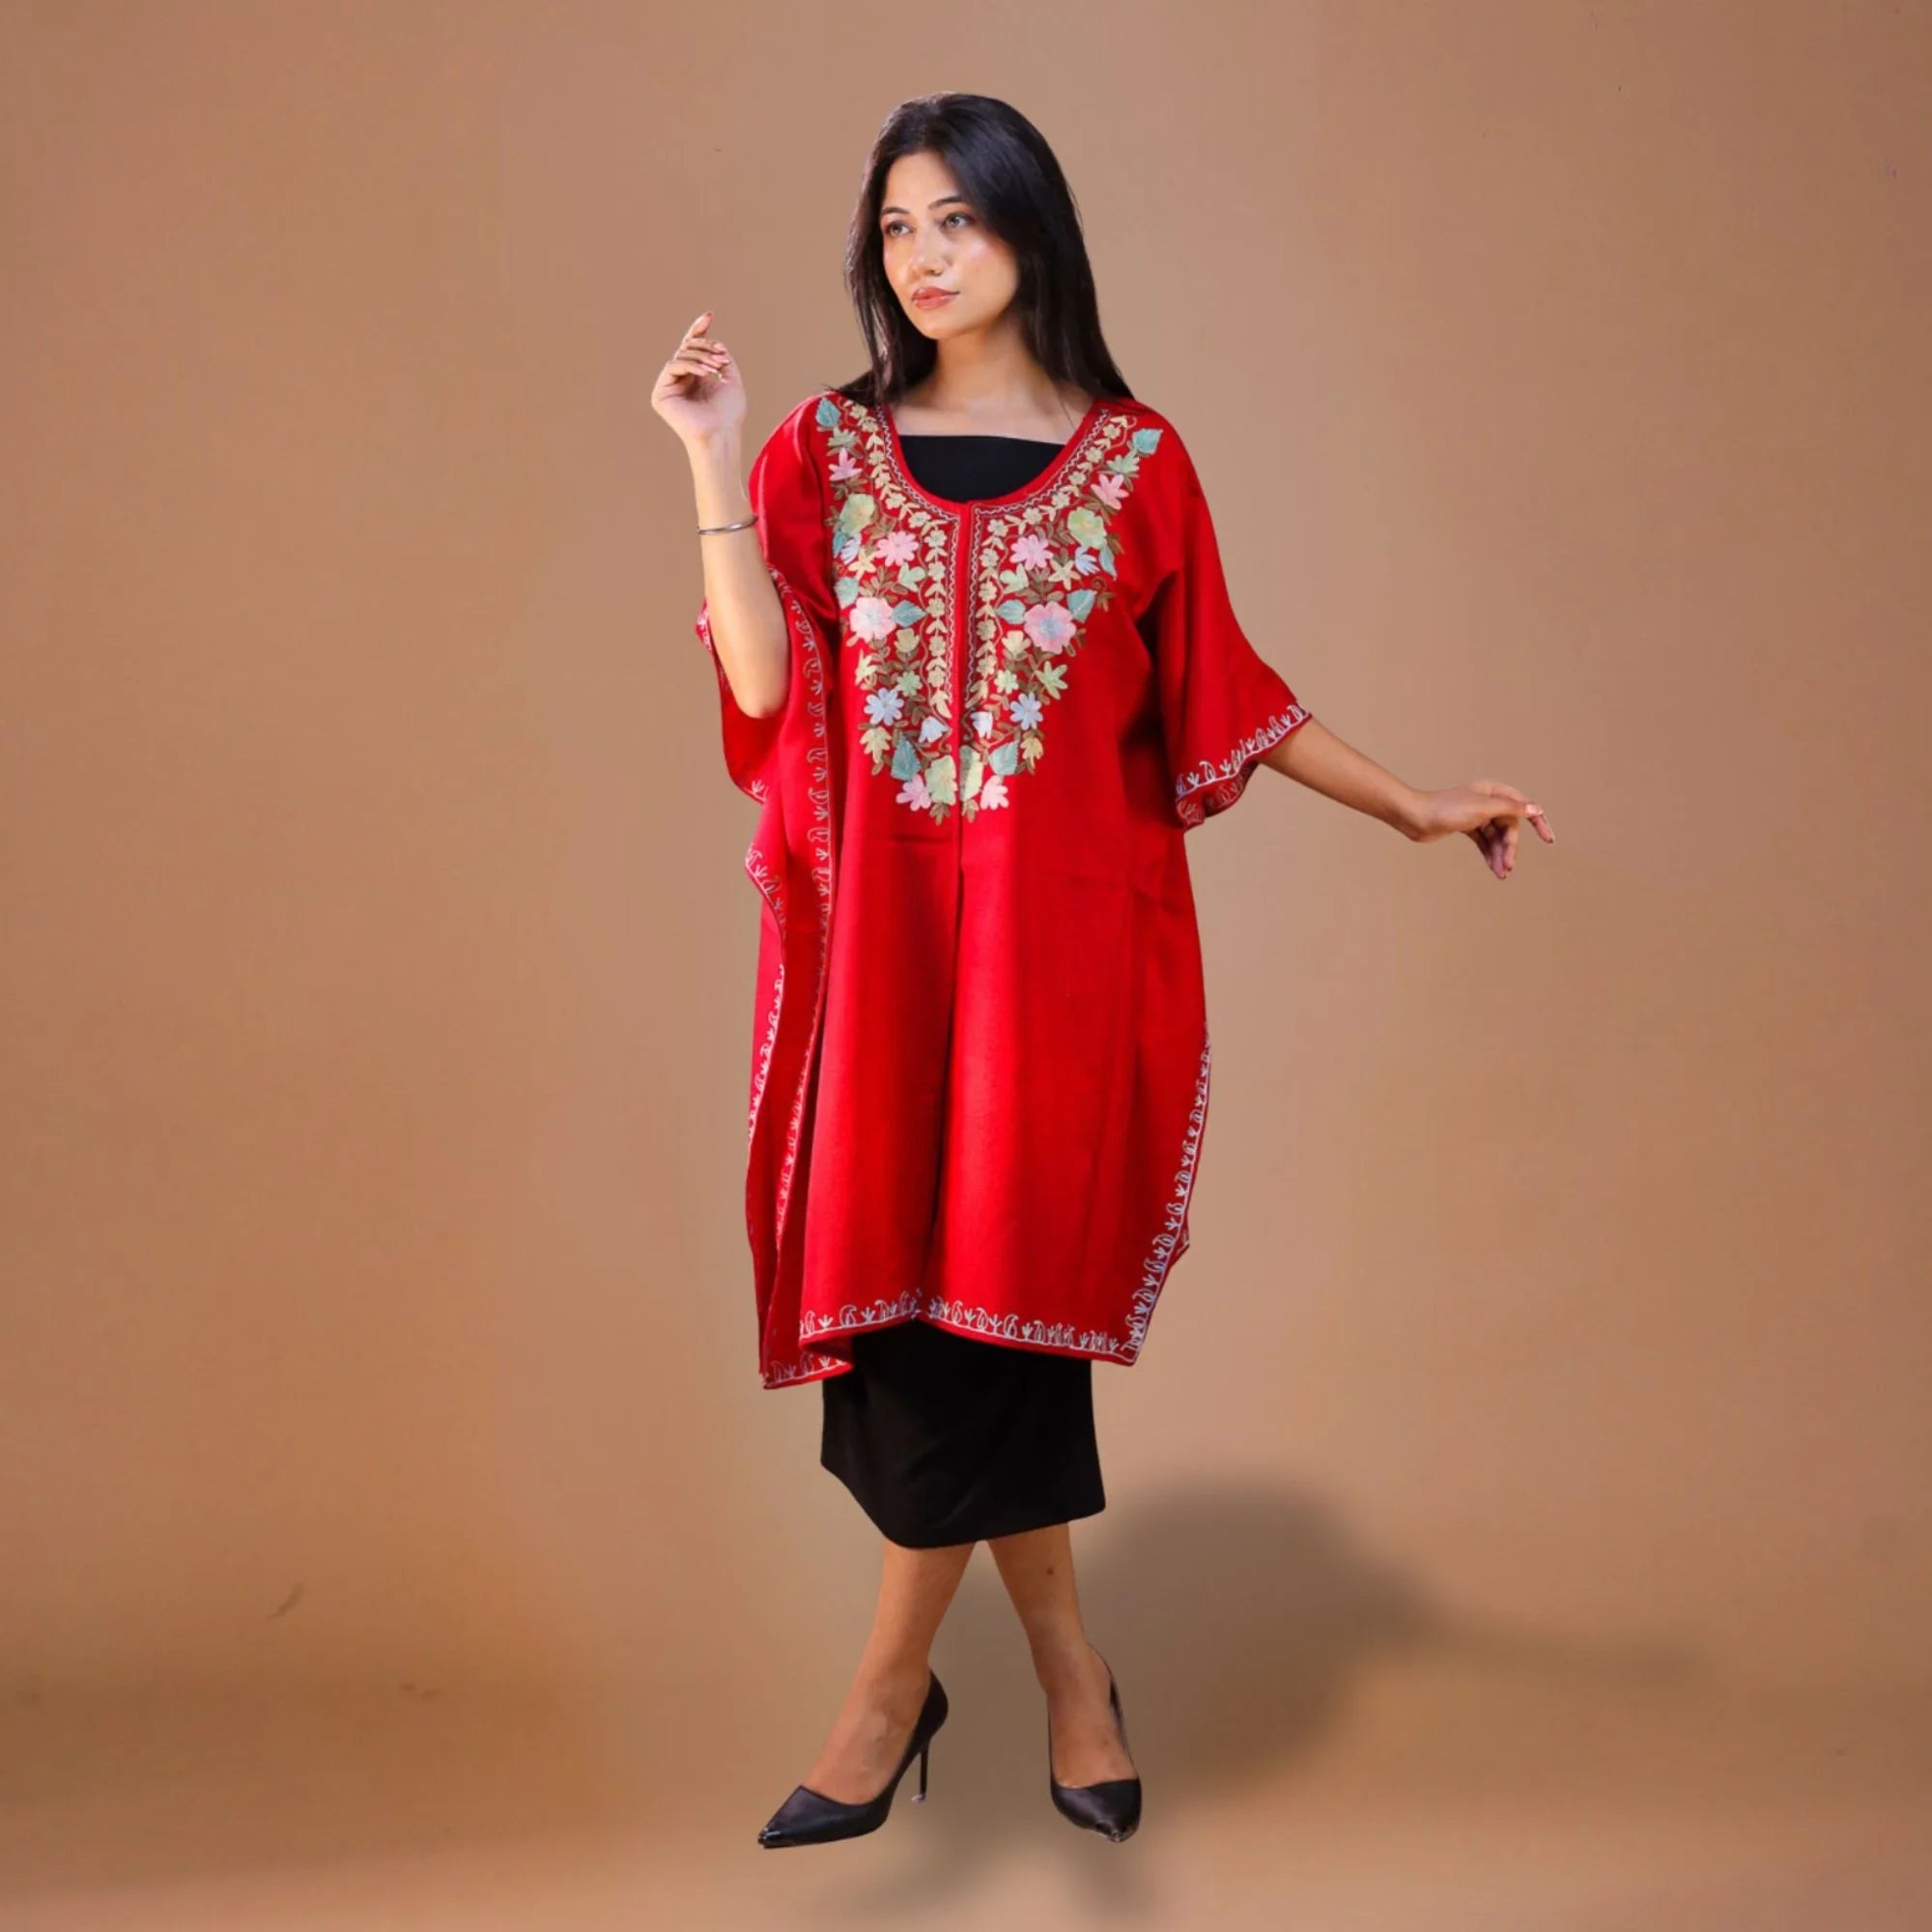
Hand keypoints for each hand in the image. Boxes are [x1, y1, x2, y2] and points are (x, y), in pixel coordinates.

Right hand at [651, 310, 745, 446]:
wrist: (721, 434)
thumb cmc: (729, 413)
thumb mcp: (731, 378)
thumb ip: (721, 357)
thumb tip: (714, 341)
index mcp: (696, 378)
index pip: (693, 349)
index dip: (699, 330)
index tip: (709, 315)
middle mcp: (681, 381)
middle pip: (687, 348)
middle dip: (706, 347)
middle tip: (721, 357)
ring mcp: (669, 387)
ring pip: (681, 355)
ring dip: (701, 356)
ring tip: (717, 367)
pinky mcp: (660, 395)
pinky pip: (673, 366)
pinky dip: (690, 365)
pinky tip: (705, 373)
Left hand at [1410, 781, 1553, 878]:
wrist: (1416, 818)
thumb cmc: (1446, 809)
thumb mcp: (1483, 808)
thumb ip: (1511, 809)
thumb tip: (1537, 809)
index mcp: (1495, 791)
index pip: (1524, 806)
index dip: (1538, 823)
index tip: (1549, 840)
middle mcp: (1488, 801)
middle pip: (1509, 827)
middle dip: (1510, 848)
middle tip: (1508, 866)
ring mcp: (1478, 815)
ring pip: (1497, 837)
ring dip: (1500, 854)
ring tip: (1501, 873)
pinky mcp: (1467, 827)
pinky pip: (1485, 842)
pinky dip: (1489, 854)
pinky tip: (1494, 868)